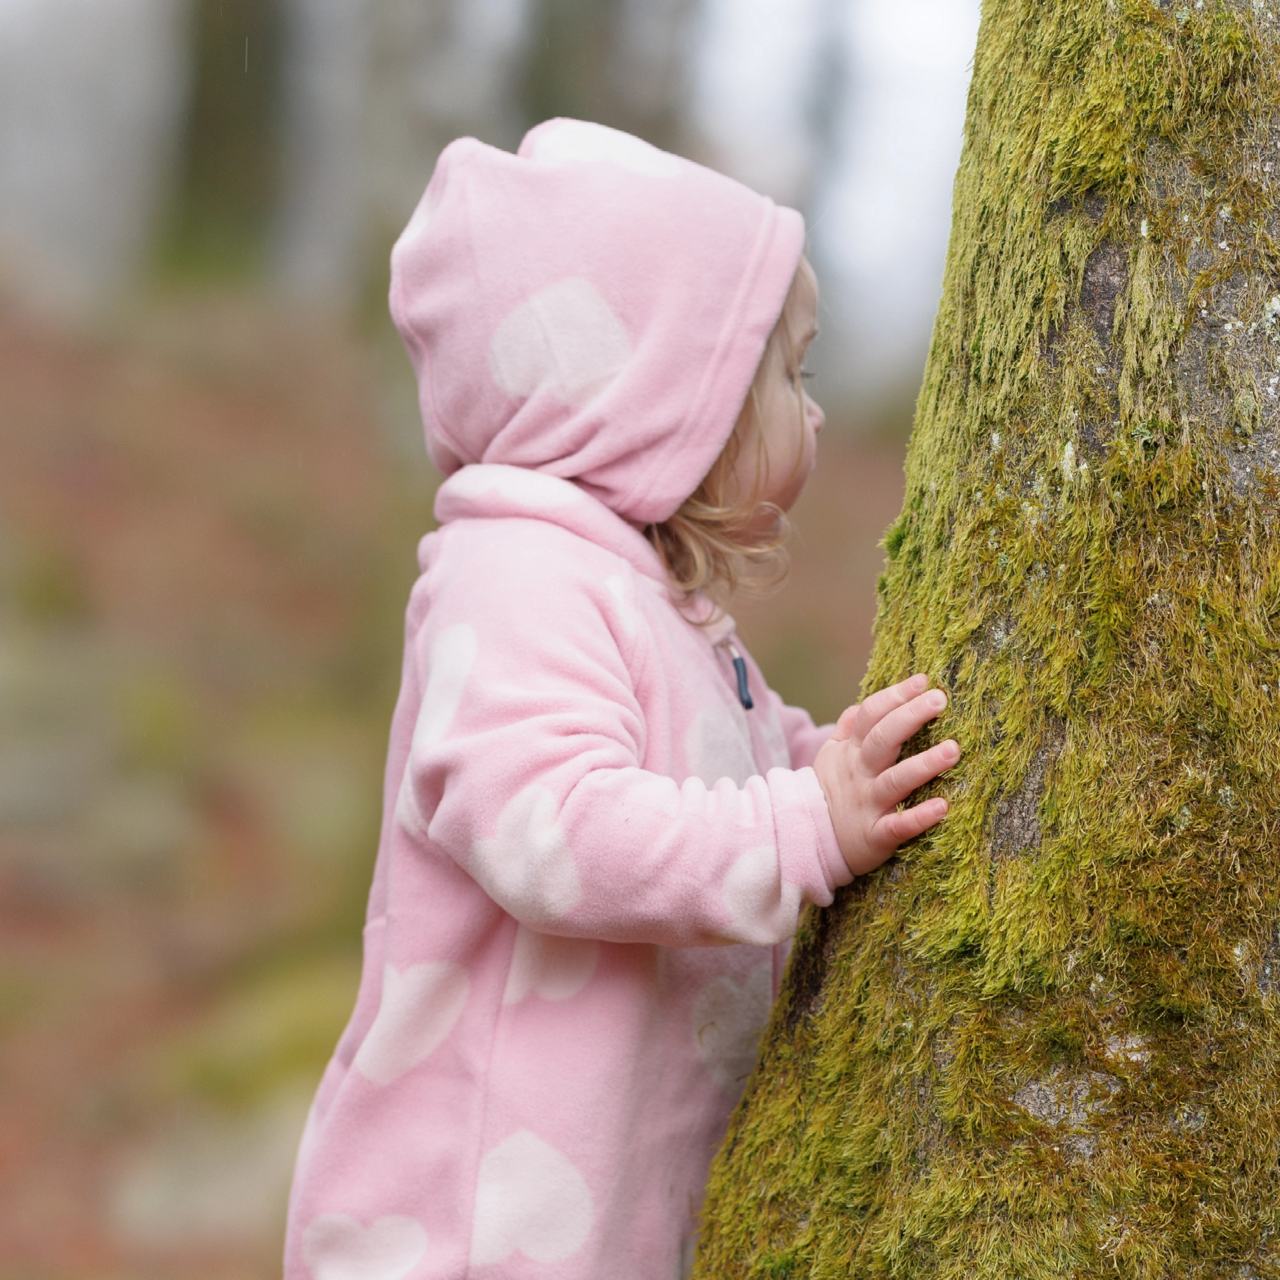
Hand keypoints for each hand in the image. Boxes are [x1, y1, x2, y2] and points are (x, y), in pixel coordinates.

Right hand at [813, 673, 959, 877]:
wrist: (809, 840)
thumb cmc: (831, 791)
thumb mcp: (830, 755)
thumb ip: (847, 727)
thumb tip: (863, 702)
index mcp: (851, 751)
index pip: (870, 715)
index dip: (895, 695)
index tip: (923, 681)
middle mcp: (860, 774)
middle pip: (882, 739)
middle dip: (910, 717)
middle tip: (939, 699)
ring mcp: (868, 804)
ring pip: (894, 781)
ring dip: (923, 765)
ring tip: (953, 750)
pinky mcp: (876, 835)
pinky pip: (898, 826)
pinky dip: (919, 817)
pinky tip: (943, 807)